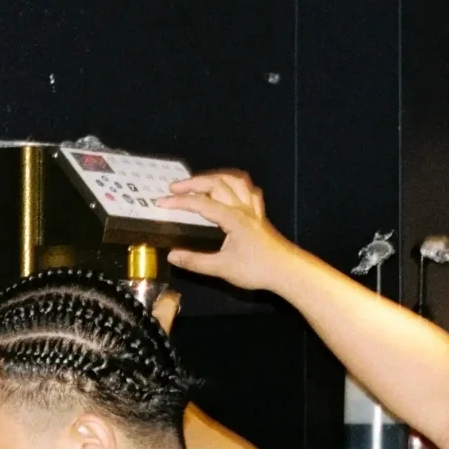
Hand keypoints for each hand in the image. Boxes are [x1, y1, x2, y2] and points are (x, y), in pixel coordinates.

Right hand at [159, 171, 304, 291]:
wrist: (287, 271)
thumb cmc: (257, 269)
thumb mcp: (222, 268)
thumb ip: (195, 261)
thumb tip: (173, 255)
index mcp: (232, 218)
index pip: (201, 203)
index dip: (179, 201)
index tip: (161, 203)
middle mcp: (242, 208)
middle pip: (216, 183)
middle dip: (193, 182)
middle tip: (174, 188)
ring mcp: (253, 209)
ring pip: (234, 181)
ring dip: (214, 177)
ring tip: (198, 182)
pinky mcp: (259, 215)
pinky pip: (249, 191)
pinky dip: (236, 185)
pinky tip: (230, 189)